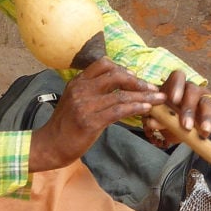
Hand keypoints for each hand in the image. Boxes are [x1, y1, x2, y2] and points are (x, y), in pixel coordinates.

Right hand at [28, 57, 166, 171]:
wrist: (50, 145)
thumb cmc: (65, 126)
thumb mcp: (75, 102)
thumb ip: (91, 92)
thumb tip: (116, 89)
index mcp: (77, 82)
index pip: (103, 64)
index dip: (123, 69)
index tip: (135, 77)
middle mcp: (80, 90)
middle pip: (115, 75)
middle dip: (137, 81)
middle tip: (152, 88)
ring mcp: (84, 105)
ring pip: (120, 95)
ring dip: (143, 96)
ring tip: (159, 99)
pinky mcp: (90, 121)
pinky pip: (118, 111)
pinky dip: (135, 108)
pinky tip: (146, 109)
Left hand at [142, 69, 210, 147]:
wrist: (176, 126)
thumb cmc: (166, 118)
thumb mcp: (160, 118)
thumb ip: (157, 119)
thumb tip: (150, 122)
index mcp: (176, 86)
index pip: (177, 78)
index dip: (175, 86)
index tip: (172, 100)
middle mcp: (191, 88)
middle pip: (192, 92)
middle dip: (189, 110)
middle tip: (185, 126)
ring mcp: (205, 97)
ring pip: (207, 102)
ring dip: (205, 116)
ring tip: (205, 131)